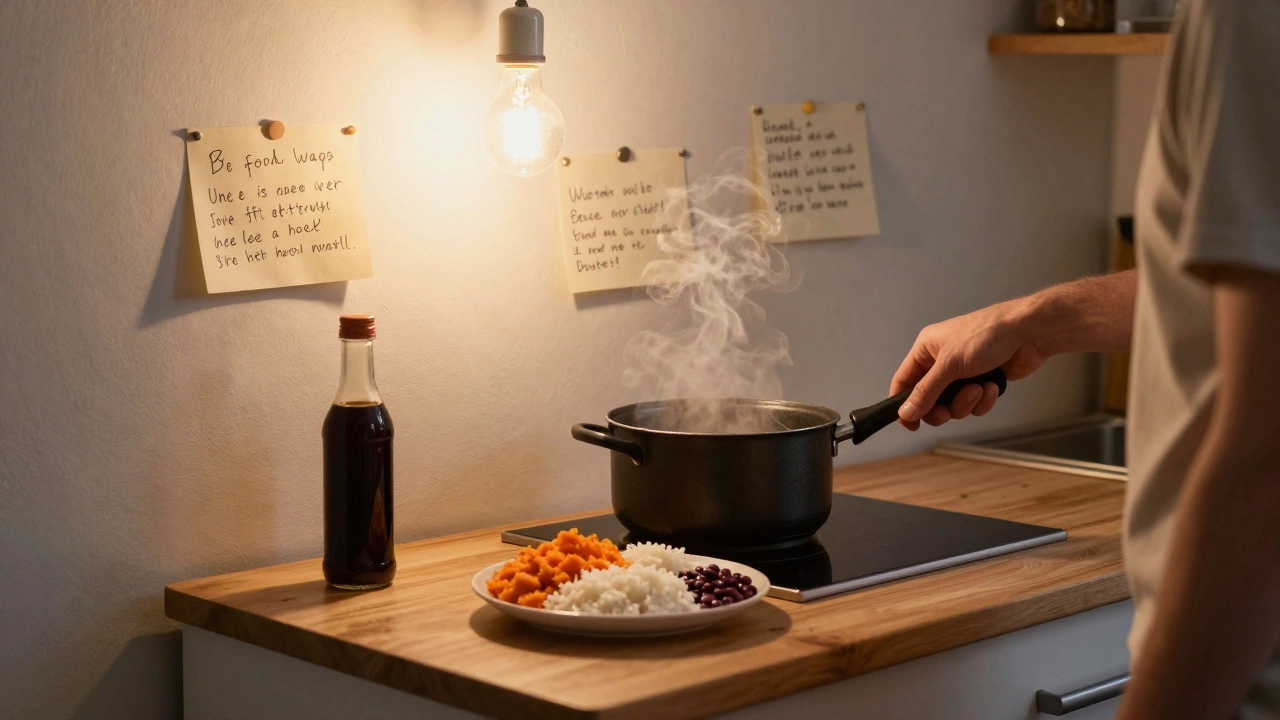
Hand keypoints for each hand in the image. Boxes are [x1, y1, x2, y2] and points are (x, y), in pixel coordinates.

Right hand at [891, 299, 1047, 430]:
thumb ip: (926, 392)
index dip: (902, 404)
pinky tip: (992, 386)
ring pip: (953, 405)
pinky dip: (983, 400)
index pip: (903, 381)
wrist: (1028, 333)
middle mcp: (941, 362)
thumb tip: (904, 413)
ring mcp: (963, 373)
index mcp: (926, 350)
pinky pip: (974, 404)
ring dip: (966, 402)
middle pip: (929, 400)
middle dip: (941, 408)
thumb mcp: (949, 365)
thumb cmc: (986, 335)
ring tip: (978, 388)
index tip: (909, 424)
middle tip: (947, 411)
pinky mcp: (982, 381)